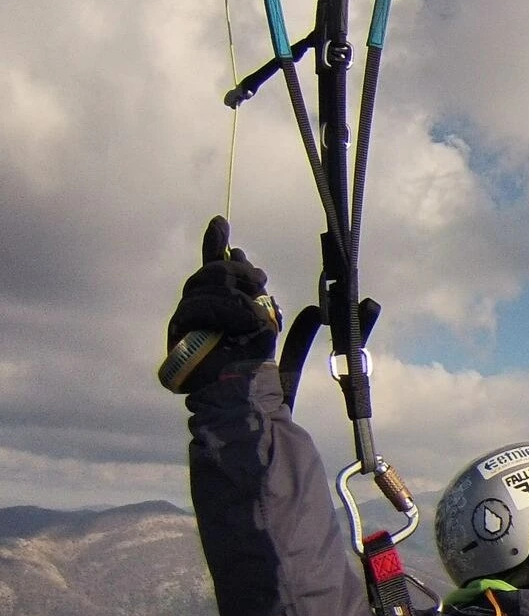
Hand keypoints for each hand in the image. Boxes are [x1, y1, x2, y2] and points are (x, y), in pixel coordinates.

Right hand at [163, 216, 280, 389]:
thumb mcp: (263, 319)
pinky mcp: (178, 331)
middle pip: (209, 272)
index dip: (214, 243)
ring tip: (256, 315)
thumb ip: (252, 290)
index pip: (211, 267)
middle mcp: (196, 308)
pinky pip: (198, 306)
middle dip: (238, 271)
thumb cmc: (253, 361)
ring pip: (204, 286)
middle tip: (260, 280)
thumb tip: (237, 253)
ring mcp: (185, 319)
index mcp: (217, 303)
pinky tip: (247, 320)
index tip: (221, 222)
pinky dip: (228, 310)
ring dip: (237, 296)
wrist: (243, 393)